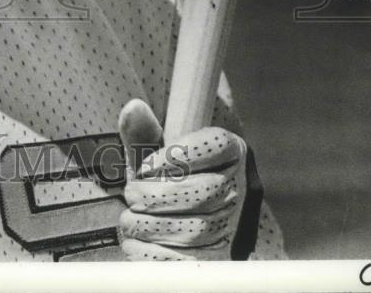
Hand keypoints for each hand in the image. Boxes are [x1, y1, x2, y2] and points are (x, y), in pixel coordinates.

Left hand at [116, 98, 247, 260]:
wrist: (187, 225)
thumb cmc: (169, 182)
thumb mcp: (155, 155)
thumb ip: (143, 134)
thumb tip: (133, 108)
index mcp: (230, 153)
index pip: (214, 145)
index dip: (176, 155)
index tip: (145, 167)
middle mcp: (239, 190)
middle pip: (203, 192)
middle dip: (156, 195)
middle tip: (132, 193)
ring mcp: (233, 228)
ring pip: (194, 230)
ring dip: (149, 225)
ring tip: (131, 219)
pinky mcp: (218, 262)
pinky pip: (187, 262)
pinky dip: (152, 253)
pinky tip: (137, 241)